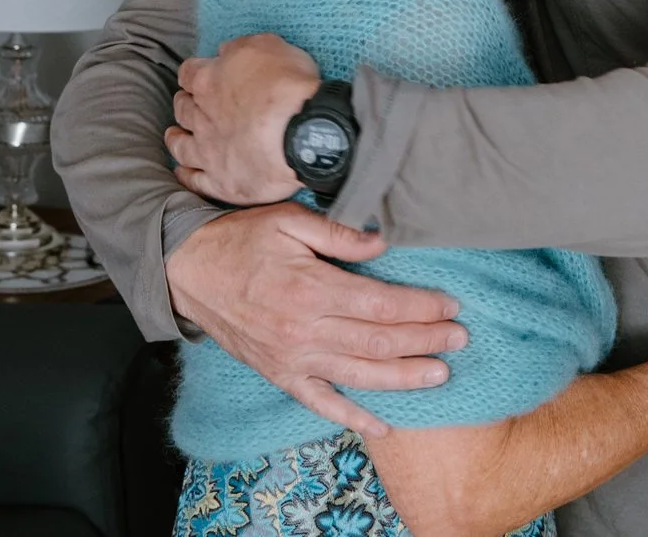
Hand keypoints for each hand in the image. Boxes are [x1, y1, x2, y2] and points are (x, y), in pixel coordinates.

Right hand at [165, 202, 467, 435]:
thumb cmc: (239, 239)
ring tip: (441, 375)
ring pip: (360, 376)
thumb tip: (383, 242)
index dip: (422, 306)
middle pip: (379, 342)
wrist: (187, 271)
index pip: (382, 305)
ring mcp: (293, 360)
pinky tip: (384, 427)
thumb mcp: (288, 220)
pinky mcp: (281, 375)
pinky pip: (322, 404)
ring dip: (405, 378)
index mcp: (311, 289)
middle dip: (426, 341)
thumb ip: (338, 234)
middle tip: (460, 337)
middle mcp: (305, 331)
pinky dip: (354, 419)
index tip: (450, 303)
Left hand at [167, 34, 320, 204]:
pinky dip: (187, 177)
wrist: (300, 133)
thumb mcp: (267, 46)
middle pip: (183, 109)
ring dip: (176, 140)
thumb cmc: (287, 86)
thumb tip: (224, 52)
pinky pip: (196, 181)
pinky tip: (183, 174)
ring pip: (181, 146)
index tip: (195, 75)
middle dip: (183, 104)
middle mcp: (202, 116)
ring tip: (174, 137)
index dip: (191, 73)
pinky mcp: (221, 181)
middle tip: (187, 104)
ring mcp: (209, 151)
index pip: (188, 73)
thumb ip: (240, 48)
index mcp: (209, 80)